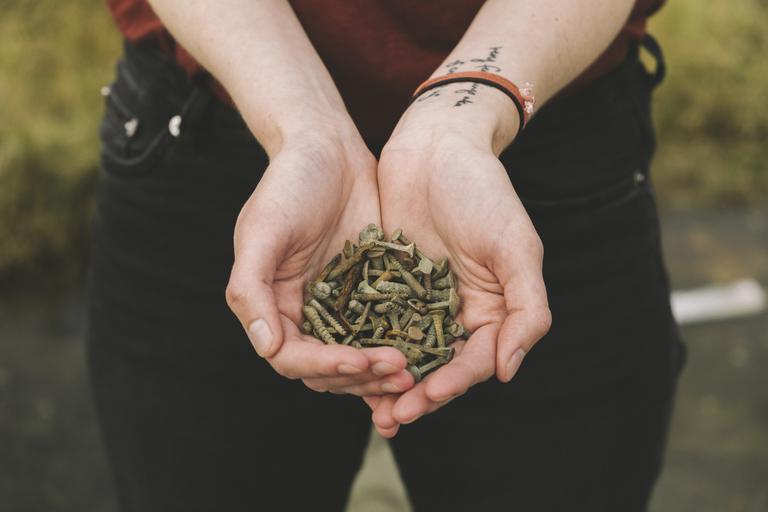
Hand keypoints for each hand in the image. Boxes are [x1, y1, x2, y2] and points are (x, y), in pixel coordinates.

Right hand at [225, 131, 413, 395]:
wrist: (328, 149)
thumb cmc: (287, 184)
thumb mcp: (262, 230)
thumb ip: (251, 288)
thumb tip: (265, 346)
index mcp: (274, 306)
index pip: (292, 358)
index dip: (324, 366)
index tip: (359, 361)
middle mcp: (306, 314)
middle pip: (329, 368)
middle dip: (361, 376)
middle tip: (399, 372)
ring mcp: (342, 306)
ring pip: (360, 358)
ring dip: (383, 371)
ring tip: (416, 370)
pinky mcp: (373, 293)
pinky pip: (387, 330)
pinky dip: (402, 346)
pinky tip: (426, 354)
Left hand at [367, 95, 550, 435]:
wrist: (437, 143)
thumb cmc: (483, 190)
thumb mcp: (516, 246)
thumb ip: (526, 309)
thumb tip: (508, 372)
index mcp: (492, 309)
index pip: (474, 360)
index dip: (452, 383)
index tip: (426, 398)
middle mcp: (456, 312)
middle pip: (436, 366)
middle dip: (416, 394)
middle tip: (391, 417)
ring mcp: (418, 299)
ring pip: (402, 352)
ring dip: (386, 381)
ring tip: (367, 407)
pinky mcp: (385, 283)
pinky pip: (373, 323)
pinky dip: (363, 346)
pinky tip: (345, 363)